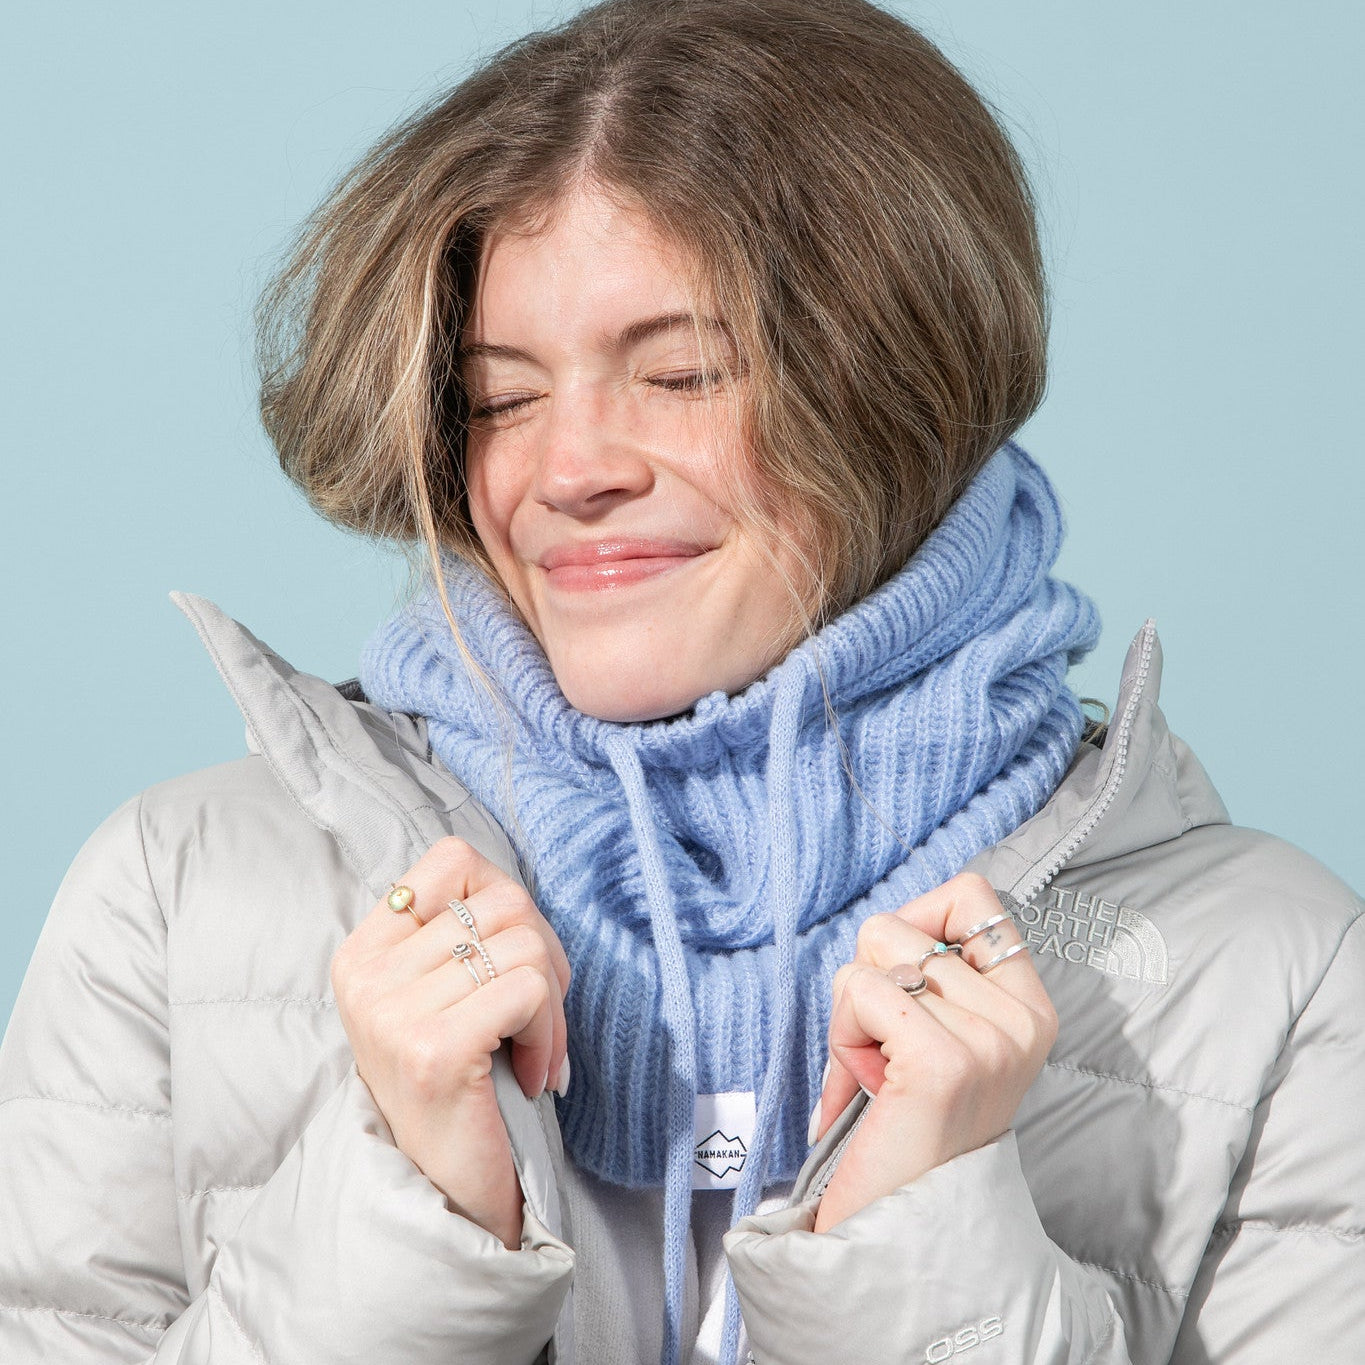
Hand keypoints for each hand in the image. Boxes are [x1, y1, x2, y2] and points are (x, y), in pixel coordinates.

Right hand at [330, 836, 571, 1248]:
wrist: (446, 1193)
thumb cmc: (461, 1085)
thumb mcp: (444, 994)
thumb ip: (465, 933)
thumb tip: (517, 891)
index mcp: (365, 950)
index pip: (453, 859)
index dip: (507, 900)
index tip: (513, 962)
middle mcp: (367, 974)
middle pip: (504, 902)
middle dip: (547, 957)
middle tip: (540, 1019)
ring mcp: (393, 1012)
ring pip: (525, 944)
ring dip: (554, 1007)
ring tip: (534, 1053)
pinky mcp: (432, 1050)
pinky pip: (530, 989)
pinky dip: (550, 1032)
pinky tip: (531, 1075)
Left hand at [811, 872, 1056, 1233]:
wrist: (903, 1235)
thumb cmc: (905, 1131)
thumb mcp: (942, 1041)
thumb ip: (933, 976)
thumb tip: (885, 926)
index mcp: (1028, 1008)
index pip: (971, 895)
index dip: (914, 923)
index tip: (904, 988)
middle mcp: (1021, 1021)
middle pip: (900, 924)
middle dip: (867, 985)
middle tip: (884, 1056)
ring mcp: (988, 1040)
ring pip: (871, 955)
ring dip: (850, 1016)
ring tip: (877, 1078)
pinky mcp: (943, 1063)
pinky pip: (861, 990)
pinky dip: (843, 1036)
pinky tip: (867, 1088)